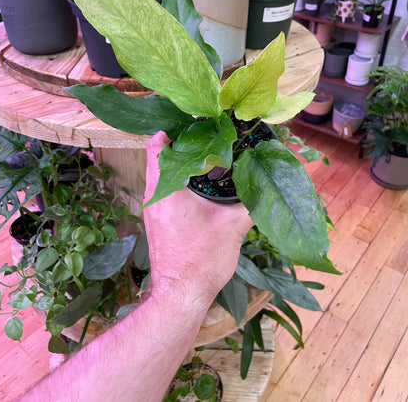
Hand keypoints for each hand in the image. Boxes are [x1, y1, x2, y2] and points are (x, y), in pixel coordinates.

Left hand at [143, 131, 252, 308]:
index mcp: (166, 190)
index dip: (174, 130)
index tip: (195, 125)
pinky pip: (164, 192)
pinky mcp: (157, 223)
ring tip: (208, 159)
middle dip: (183, 146)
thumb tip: (270, 180)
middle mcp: (153, 197)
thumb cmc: (202, 261)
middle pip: (160, 158)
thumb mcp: (233, 226)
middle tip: (208, 138)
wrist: (181, 297)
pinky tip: (201, 186)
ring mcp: (152, 211)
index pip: (157, 146)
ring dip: (181, 166)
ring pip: (162, 176)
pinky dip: (179, 183)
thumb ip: (253, 199)